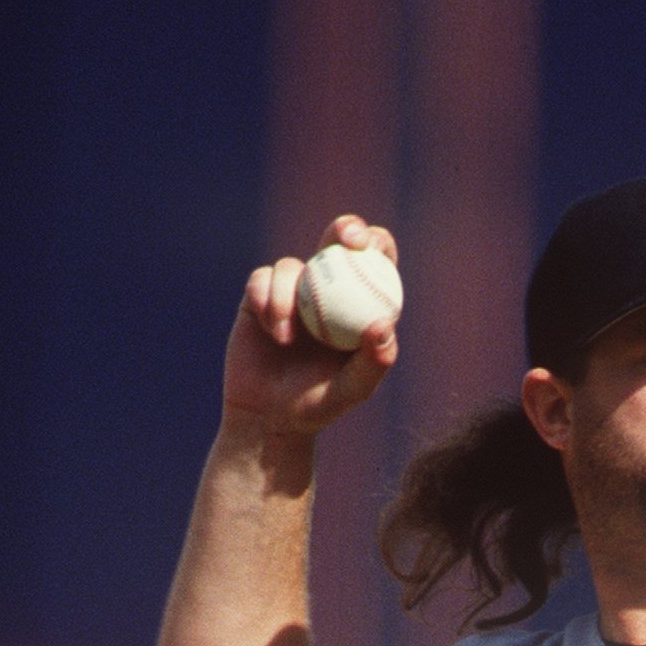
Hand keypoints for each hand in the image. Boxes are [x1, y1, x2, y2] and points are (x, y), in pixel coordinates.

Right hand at [221, 214, 400, 438]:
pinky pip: (262, 280)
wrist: (266, 418)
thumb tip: (385, 326)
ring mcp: (292, 289)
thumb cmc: (315, 407)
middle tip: (346, 239)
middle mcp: (327, 290)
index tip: (370, 247)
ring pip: (292, 266)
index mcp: (357, 304)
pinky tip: (272, 331)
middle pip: (338, 241)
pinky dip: (267, 300)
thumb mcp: (348, 393)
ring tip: (285, 337)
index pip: (375, 262)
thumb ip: (371, 364)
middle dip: (345, 228)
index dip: (376, 243)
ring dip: (288, 294)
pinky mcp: (259, 294)